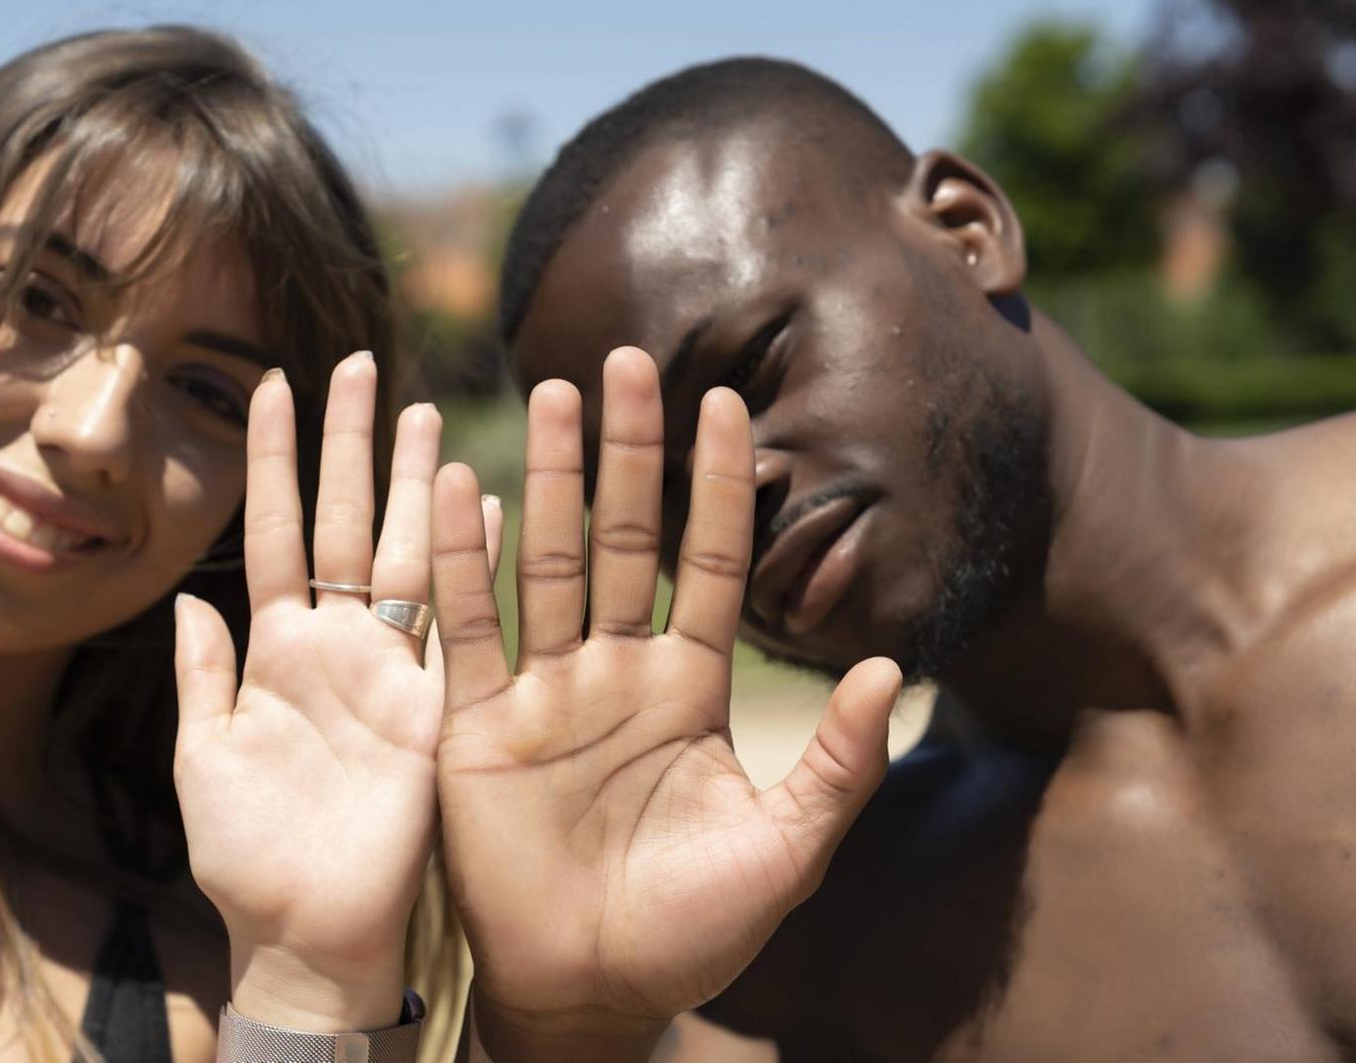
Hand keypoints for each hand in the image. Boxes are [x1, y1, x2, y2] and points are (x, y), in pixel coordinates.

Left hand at [172, 353, 499, 1031]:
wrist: (308, 931)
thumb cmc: (246, 854)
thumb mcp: (204, 759)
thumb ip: (201, 678)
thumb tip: (185, 600)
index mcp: (275, 651)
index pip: (276, 532)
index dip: (272, 460)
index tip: (267, 383)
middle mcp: (336, 645)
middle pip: (346, 523)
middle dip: (351, 445)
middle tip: (360, 364)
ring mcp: (390, 671)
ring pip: (405, 555)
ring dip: (416, 484)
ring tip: (426, 412)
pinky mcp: (432, 709)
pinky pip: (456, 624)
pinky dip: (474, 564)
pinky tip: (487, 507)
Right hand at [431, 347, 902, 1058]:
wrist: (591, 994)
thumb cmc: (694, 930)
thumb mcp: (787, 849)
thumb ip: (839, 761)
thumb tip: (896, 666)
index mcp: (688, 689)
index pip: (708, 563)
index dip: (719, 486)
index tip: (730, 403)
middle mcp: (615, 673)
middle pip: (622, 539)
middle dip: (627, 452)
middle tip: (626, 360)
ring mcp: (543, 694)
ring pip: (546, 563)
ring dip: (544, 480)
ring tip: (549, 396)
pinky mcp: (477, 727)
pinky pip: (469, 632)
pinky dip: (463, 566)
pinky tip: (459, 492)